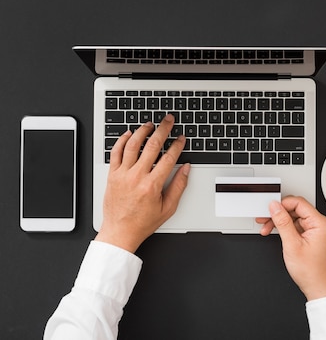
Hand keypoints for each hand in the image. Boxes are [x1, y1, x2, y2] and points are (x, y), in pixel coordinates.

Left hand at [95, 114, 189, 252]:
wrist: (119, 232)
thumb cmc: (142, 222)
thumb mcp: (167, 208)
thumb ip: (179, 186)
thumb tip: (186, 169)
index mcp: (152, 185)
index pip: (168, 158)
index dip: (177, 145)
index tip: (181, 138)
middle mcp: (137, 177)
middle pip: (152, 145)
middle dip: (163, 129)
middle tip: (168, 120)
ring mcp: (123, 174)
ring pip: (133, 145)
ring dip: (143, 131)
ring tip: (150, 124)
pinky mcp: (112, 175)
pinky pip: (116, 152)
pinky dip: (122, 140)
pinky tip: (129, 134)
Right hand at [256, 196, 325, 300]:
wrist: (317, 288)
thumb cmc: (311, 271)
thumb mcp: (292, 245)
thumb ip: (282, 223)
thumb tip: (275, 207)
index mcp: (320, 223)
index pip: (299, 203)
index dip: (282, 205)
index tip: (270, 209)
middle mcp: (319, 224)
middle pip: (294, 209)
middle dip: (278, 214)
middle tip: (265, 218)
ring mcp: (315, 230)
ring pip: (292, 217)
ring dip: (279, 222)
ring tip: (266, 227)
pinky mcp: (310, 235)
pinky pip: (294, 225)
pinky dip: (283, 228)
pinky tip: (274, 232)